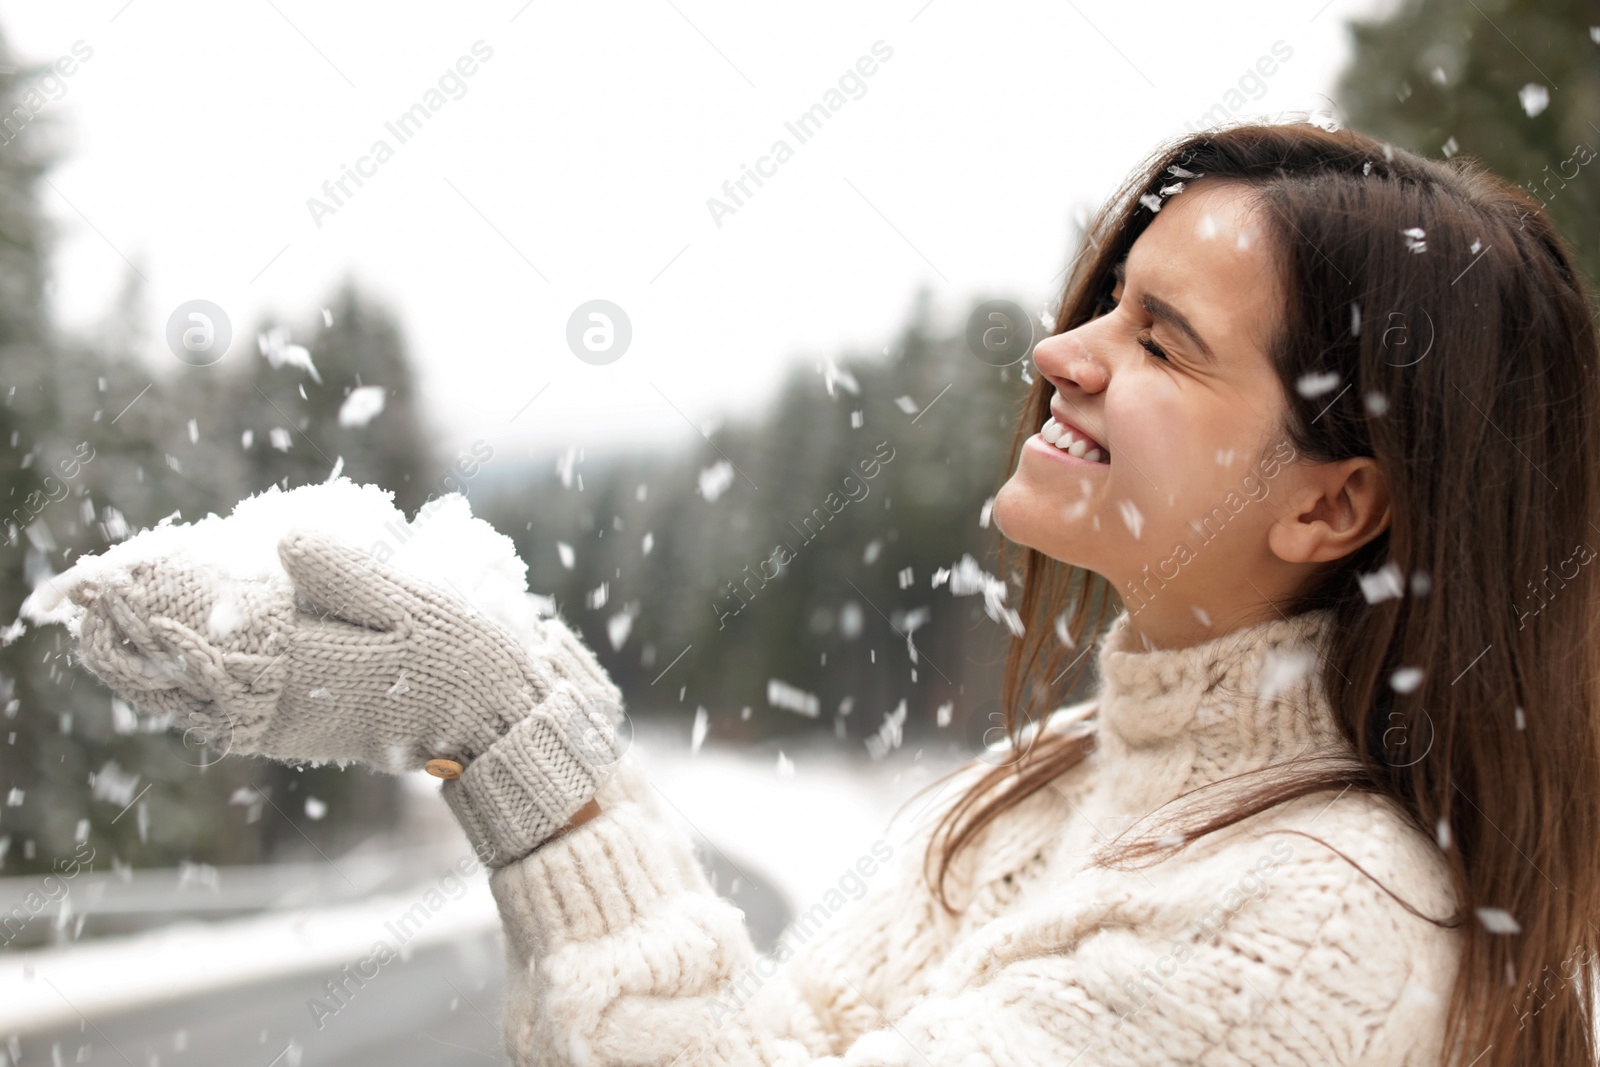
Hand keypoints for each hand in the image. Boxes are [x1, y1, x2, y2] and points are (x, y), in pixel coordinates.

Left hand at [70, 528, 622, 775]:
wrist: (505, 723)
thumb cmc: (467, 656)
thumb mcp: (417, 603)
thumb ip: (348, 575)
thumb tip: (280, 543)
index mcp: (316, 661)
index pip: (214, 632)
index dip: (167, 603)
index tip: (130, 570)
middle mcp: (296, 699)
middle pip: (199, 670)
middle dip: (150, 632)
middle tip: (106, 593)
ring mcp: (302, 720)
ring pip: (212, 694)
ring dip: (169, 661)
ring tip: (133, 625)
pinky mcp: (317, 728)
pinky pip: (241, 708)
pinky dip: (209, 684)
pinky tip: (201, 659)